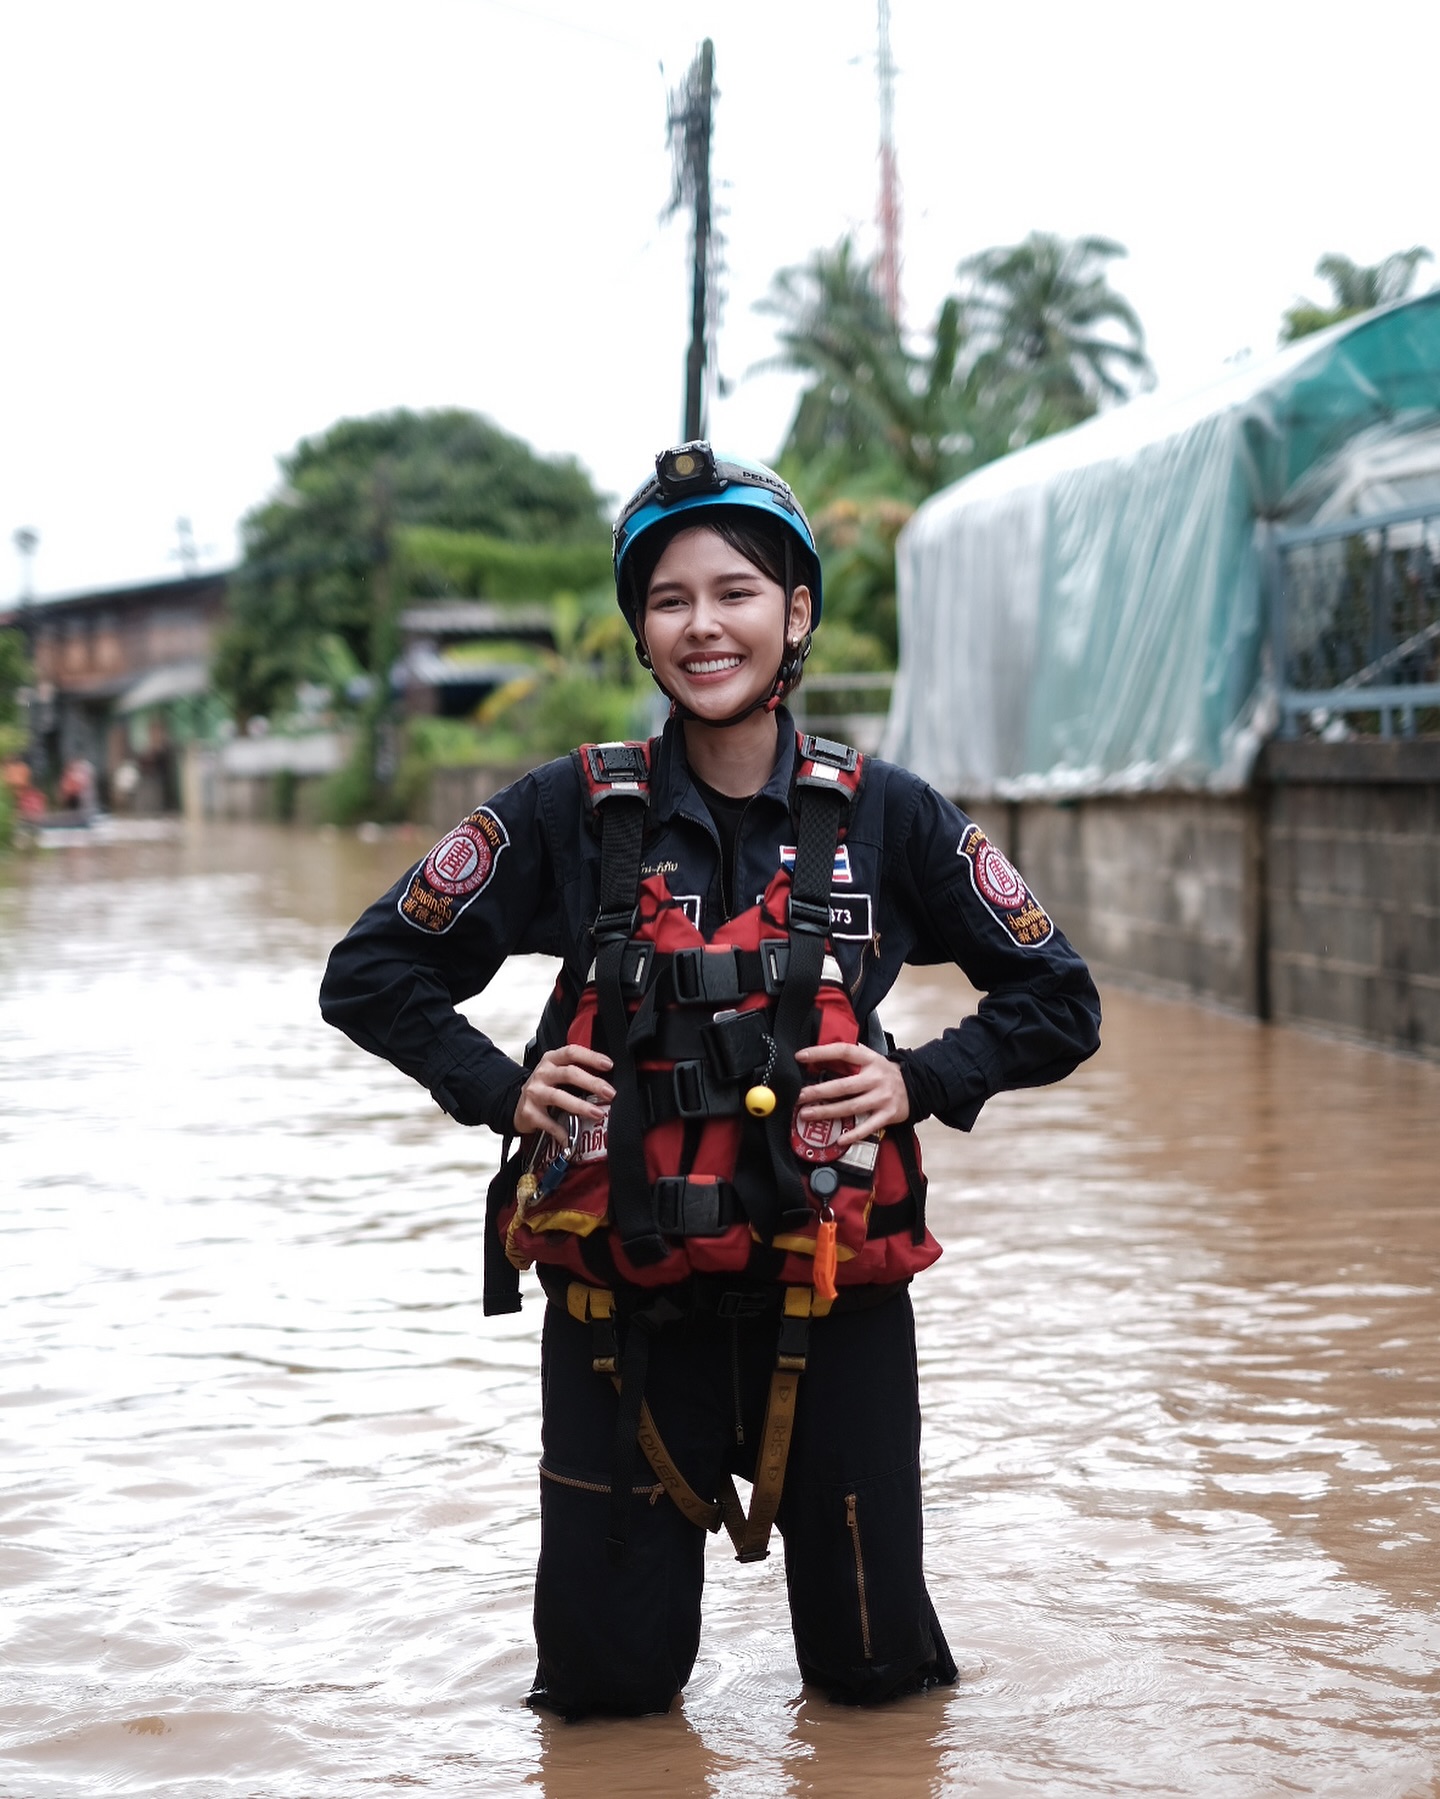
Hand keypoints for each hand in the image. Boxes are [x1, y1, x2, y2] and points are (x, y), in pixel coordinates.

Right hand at [514, 1044, 613, 1145]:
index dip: (591, 1057)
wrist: (518, 1105)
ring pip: (559, 1096)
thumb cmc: (545, 1087)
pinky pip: (549, 1123)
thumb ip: (577, 1071)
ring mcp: (534, 1092)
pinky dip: (562, 1132)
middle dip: (592, 1083)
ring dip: (580, 1106)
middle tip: (609, 1093)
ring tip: (597, 1113)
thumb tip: (606, 1082)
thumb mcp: (557, 1072)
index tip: (608, 1065)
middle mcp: (542, 1074)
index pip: (572, 1052)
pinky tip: (572, 1138)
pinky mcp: (529, 1112)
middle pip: (569, 1073)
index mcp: (551, 1060)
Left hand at [794, 1042, 909, 1149]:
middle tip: (799, 1096)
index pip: (843, 1052)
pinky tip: (840, 1139)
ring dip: (828, 1112)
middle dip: (819, 1092)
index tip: (801, 1056)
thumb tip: (820, 1055)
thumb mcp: (872, 1058)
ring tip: (808, 1114)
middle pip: (844, 1086)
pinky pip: (868, 1126)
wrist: (917, 1086)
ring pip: (851, 1107)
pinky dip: (854, 1134)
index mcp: (870, 1060)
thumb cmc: (885, 1073)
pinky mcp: (888, 1115)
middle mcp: (875, 1078)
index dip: (821, 1053)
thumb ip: (850, 1057)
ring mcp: (882, 1097)